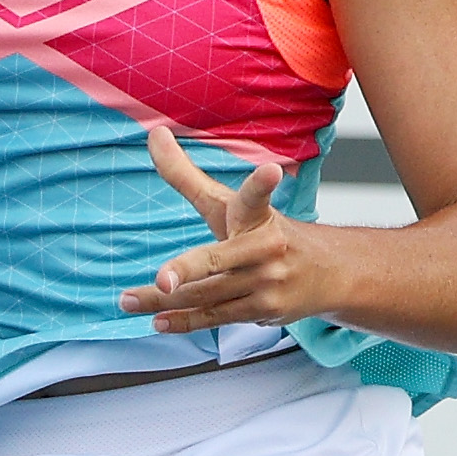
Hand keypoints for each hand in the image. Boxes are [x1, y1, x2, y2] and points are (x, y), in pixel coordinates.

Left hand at [120, 122, 330, 330]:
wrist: (329, 273)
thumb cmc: (263, 232)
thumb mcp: (228, 203)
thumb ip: (186, 174)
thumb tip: (153, 134)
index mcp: (257, 215)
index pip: (256, 197)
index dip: (262, 183)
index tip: (272, 171)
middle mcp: (265, 247)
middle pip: (216, 259)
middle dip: (187, 270)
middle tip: (162, 279)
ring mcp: (266, 282)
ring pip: (206, 294)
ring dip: (163, 301)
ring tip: (127, 301)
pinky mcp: (264, 310)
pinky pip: (216, 317)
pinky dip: (184, 321)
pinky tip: (158, 321)